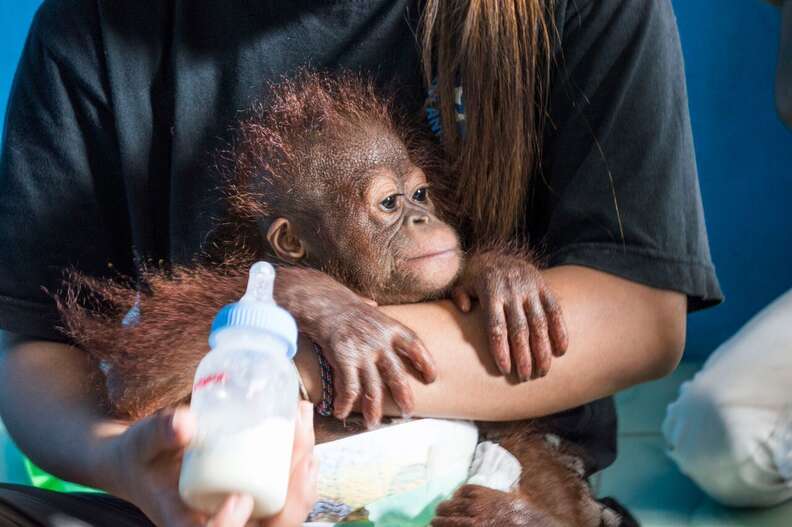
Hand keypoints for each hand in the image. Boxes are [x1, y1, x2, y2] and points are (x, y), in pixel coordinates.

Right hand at [107, 402, 317, 526]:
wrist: (144, 461)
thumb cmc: (140, 456)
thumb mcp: (142, 444)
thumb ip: (160, 433)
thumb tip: (186, 422)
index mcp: (185, 524)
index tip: (239, 498)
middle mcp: (217, 525)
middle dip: (293, 495)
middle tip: (301, 446)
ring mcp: (240, 517)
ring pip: (283, 516)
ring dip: (302, 479)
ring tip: (304, 431)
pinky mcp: (253, 501)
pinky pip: (284, 499)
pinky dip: (299, 473)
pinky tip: (304, 439)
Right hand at [275, 267, 436, 426]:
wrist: (319, 301)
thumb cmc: (341, 304)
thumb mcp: (364, 305)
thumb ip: (373, 311)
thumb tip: (373, 305)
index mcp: (389, 327)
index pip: (415, 346)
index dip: (426, 362)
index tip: (431, 378)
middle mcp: (379, 341)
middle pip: (397, 374)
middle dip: (404, 395)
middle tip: (408, 411)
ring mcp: (362, 351)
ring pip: (372, 388)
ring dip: (373, 408)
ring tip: (374, 423)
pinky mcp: (344, 359)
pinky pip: (349, 388)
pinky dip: (345, 402)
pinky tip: (341, 411)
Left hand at [432, 485, 561, 526]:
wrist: (530, 525)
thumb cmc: (522, 513)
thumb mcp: (510, 497)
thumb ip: (494, 495)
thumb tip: (478, 496)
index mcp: (484, 493)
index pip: (463, 491)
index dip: (457, 495)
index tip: (454, 499)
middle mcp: (476, 506)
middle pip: (451, 505)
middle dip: (443, 510)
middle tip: (437, 513)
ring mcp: (474, 522)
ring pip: (449, 520)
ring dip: (439, 522)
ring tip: (434, 523)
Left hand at [452, 250, 567, 380]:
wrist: (498, 255)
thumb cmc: (476, 279)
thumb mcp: (462, 283)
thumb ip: (459, 295)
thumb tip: (464, 309)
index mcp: (490, 292)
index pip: (496, 326)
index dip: (500, 350)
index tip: (504, 370)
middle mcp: (512, 290)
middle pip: (519, 329)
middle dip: (523, 356)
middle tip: (525, 378)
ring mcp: (530, 288)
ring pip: (539, 322)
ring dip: (543, 349)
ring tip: (543, 371)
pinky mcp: (543, 286)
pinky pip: (554, 310)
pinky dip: (560, 331)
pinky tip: (561, 351)